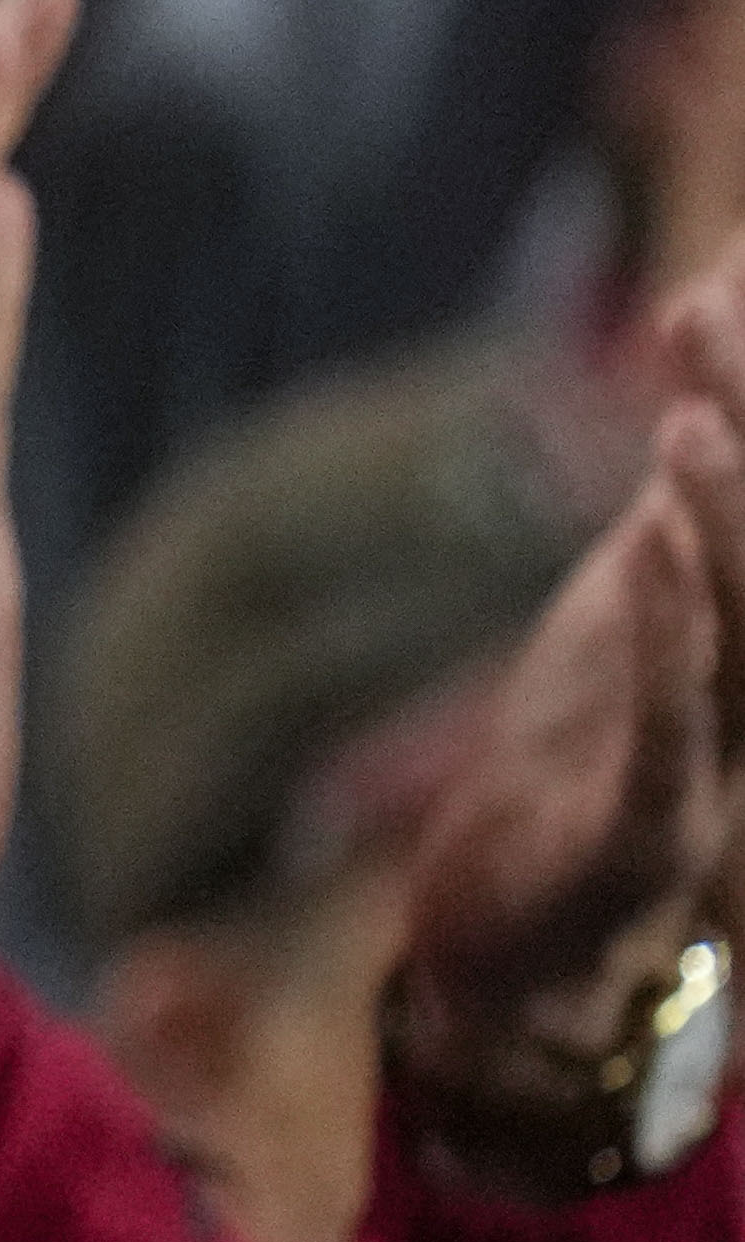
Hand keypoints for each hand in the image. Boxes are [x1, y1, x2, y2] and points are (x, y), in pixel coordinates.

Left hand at [377, 253, 744, 1181]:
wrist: (518, 953)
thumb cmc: (591, 758)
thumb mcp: (640, 602)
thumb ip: (686, 496)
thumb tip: (706, 340)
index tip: (721, 287)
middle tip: (704, 310)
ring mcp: (722, 786)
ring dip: (728, 528)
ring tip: (694, 414)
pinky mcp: (639, 843)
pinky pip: (670, 739)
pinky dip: (671, 642)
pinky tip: (648, 549)